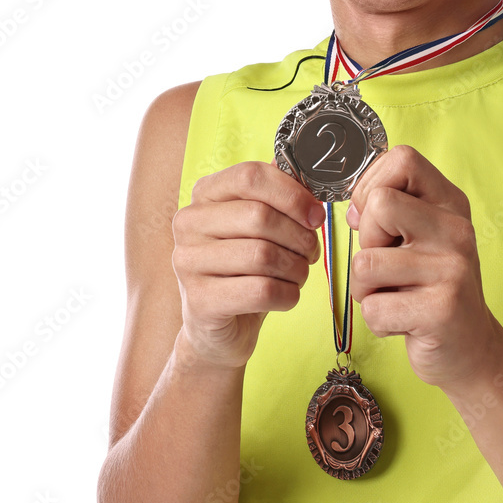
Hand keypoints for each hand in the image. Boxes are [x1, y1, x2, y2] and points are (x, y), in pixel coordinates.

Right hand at [171, 161, 323, 367]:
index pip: (251, 175)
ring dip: (296, 268)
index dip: (292, 193)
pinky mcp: (199, 302)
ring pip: (263, 255)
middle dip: (299, 236)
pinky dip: (288, 294)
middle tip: (311, 251)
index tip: (315, 215)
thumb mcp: (260, 226)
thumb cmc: (246, 268)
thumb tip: (309, 175)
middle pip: (260, 216)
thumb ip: (278, 195)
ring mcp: (187, 262)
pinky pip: (261, 291)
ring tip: (299, 273)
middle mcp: (188, 223)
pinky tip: (287, 295)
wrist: (219, 327)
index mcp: (205, 194)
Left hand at [347, 145, 499, 388]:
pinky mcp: (441, 310)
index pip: (403, 159)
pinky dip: (378, 322)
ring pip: (365, 263)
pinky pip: (374, 308)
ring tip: (396, 298)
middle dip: (367, 241)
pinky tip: (405, 323)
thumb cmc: (433, 288)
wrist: (472, 348)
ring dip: (366, 290)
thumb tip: (353, 208)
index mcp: (451, 203)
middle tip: (388, 265)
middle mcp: (457, 229)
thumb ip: (394, 211)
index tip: (374, 218)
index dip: (371, 185)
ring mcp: (452, 269)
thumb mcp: (423, 237)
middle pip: (379, 204)